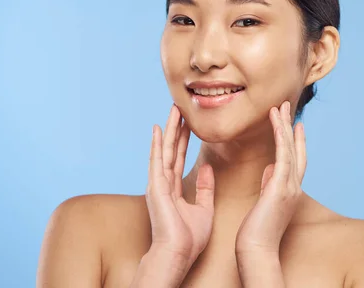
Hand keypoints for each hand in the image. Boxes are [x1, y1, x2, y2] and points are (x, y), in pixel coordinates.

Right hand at [145, 105, 214, 268]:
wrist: (178, 254)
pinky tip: (158, 129)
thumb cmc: (189, 238)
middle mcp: (163, 183)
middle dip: (176, 128)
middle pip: (171, 149)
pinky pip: (157, 161)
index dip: (184, 139)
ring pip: (164, 150)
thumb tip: (207, 168)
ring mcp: (158, 184)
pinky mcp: (156, 188)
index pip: (179, 157)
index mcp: (173, 188)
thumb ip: (205, 188)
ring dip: (169, 129)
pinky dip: (157, 144)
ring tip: (173, 110)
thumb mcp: (204, 208)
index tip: (188, 123)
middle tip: (179, 108)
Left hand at [235, 101, 306, 254]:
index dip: (295, 140)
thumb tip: (269, 168)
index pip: (295, 160)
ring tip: (280, 107)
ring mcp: (290, 186)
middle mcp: (294, 186)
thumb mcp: (264, 202)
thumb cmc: (256, 231)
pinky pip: (283, 154)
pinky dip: (282, 136)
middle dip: (291, 127)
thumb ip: (269, 183)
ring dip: (285, 126)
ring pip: (290, 148)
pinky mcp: (281, 186)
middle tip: (286, 107)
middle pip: (295, 150)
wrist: (256, 249)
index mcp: (288, 190)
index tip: (293, 123)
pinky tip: (278, 121)